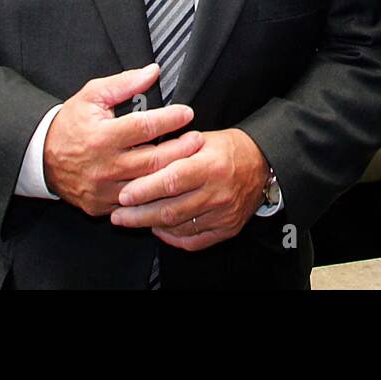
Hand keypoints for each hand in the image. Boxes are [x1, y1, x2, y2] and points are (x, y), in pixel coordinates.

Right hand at [42, 64, 200, 216]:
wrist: (40, 157)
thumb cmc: (70, 123)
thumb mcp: (92, 96)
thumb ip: (124, 83)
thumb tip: (153, 71)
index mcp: (101, 137)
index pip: (144, 127)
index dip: (169, 119)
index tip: (186, 113)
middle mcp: (103, 166)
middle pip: (153, 160)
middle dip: (181, 149)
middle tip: (197, 138)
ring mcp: (103, 190)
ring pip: (148, 186)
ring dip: (172, 172)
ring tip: (190, 159)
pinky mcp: (101, 206)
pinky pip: (135, 205)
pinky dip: (154, 194)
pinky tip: (169, 183)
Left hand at [109, 128, 270, 251]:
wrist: (262, 164)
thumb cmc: (229, 149)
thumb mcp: (203, 139)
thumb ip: (174, 151)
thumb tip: (139, 161)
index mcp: (211, 166)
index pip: (172, 181)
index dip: (145, 190)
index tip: (124, 194)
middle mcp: (218, 192)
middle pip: (171, 210)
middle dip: (139, 215)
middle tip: (118, 215)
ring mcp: (223, 214)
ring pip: (179, 227)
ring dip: (152, 225)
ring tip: (133, 219)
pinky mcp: (226, 229)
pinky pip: (193, 240)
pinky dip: (172, 237)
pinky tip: (159, 228)